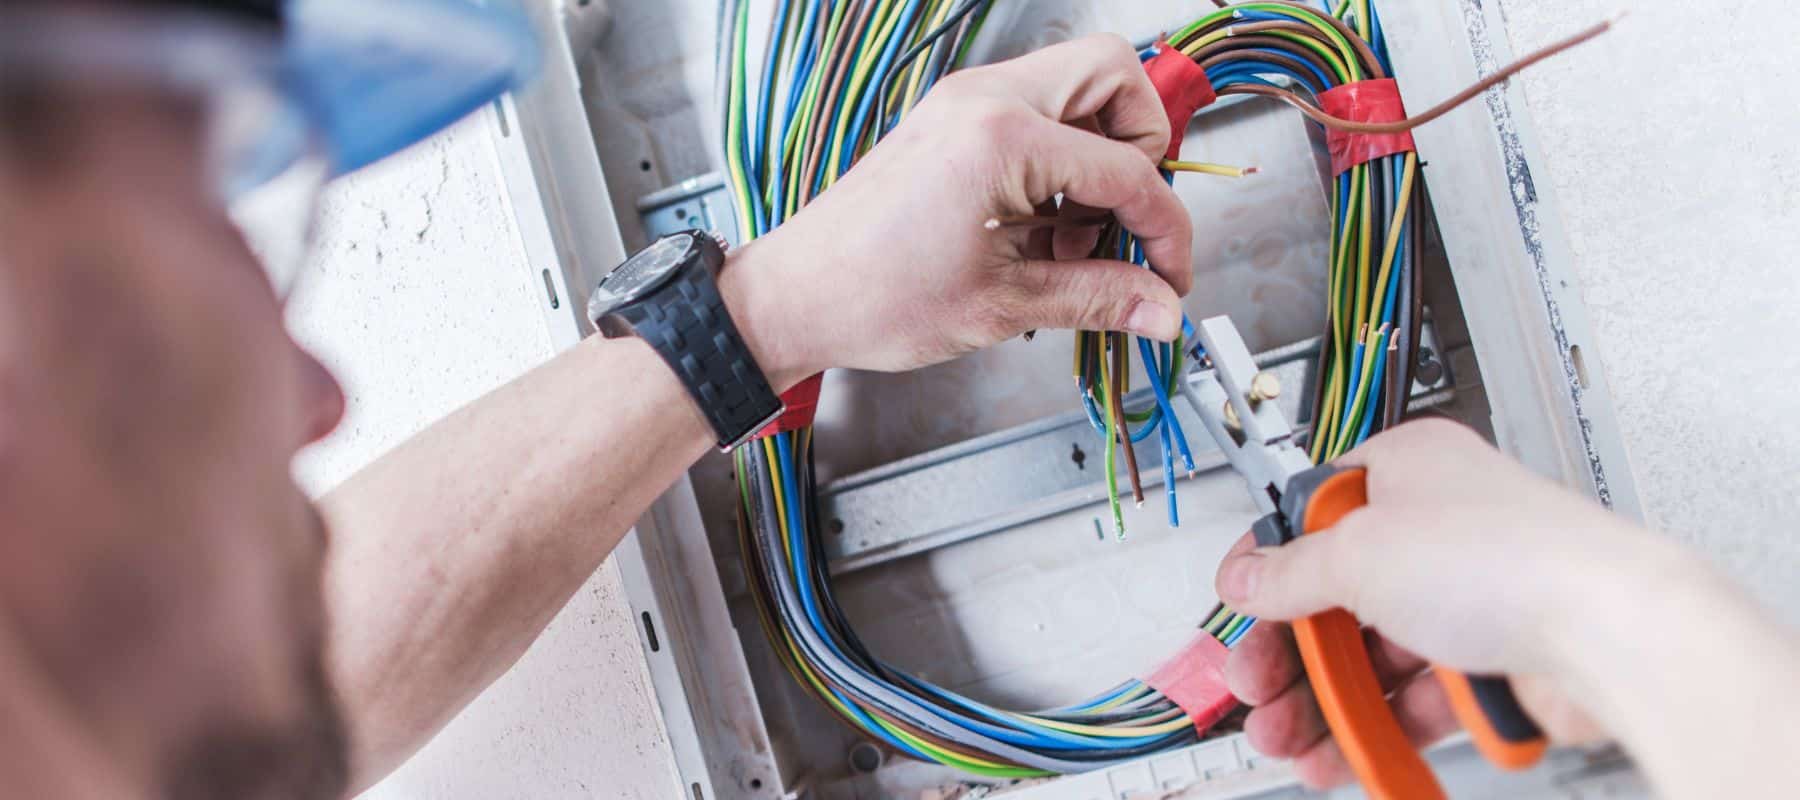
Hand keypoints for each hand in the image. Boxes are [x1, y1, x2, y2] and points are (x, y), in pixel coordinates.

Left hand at [720, 34, 1192, 385]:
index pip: (1127, 169)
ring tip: (1074, 240)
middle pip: (1114, 75)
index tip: (1169, 275)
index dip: (1164, 229)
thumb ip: (1097, 297)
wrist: (795, 297)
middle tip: (1127, 220)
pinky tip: (1041, 232)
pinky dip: (1059, 162)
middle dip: (1141, 148)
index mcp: (1001, 136)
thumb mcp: (1002, 305)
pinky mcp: (952, 120)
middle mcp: (983, 99)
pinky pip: (1036, 114)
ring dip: (1099, 156)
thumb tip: (1160, 307)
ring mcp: (964, 102)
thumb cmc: (871, 297)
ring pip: (1076, 88)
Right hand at [1212, 418, 1668, 787]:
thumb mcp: (1360, 552)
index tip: (1238, 606)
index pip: (1312, 513)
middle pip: (1337, 594)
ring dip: (1324, 699)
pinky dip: (1378, 726)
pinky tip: (1347, 750)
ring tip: (1289, 738)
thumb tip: (1246, 575)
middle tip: (1256, 687)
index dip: (1268, 563)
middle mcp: (1439, 529)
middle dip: (1288, 651)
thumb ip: (1289, 571)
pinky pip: (1417, 697)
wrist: (1611, 632)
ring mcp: (1470, 597)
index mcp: (1407, 470)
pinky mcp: (1493, 662)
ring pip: (1374, 654)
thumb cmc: (1513, 558)